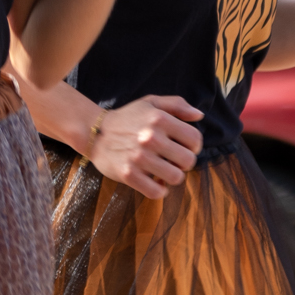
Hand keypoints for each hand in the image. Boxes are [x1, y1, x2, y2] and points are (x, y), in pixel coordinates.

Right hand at [85, 95, 202, 197]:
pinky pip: (157, 192)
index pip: (195, 139)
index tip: (184, 148)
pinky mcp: (129, 175)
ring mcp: (139, 157)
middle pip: (188, 161)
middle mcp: (150, 137)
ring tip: (163, 170)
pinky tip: (155, 182)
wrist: (95, 132)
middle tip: (173, 160)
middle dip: (184, 163)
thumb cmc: (127, 118)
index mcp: (159, 119)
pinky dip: (160, 190)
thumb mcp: (151, 102)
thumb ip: (177, 105)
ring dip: (172, 177)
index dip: (194, 146)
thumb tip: (199, 115)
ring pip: (175, 178)